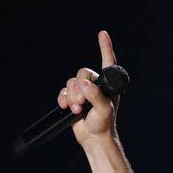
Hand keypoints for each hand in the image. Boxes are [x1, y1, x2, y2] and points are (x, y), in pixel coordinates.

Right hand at [56, 30, 121, 146]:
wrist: (93, 138)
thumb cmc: (103, 124)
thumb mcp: (103, 110)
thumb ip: (96, 96)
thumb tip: (84, 84)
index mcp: (108, 84)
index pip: (107, 62)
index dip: (105, 47)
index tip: (102, 33)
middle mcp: (96, 84)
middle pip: (82, 73)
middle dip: (79, 88)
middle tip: (82, 103)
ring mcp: (84, 91)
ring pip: (72, 83)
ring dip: (72, 96)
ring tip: (77, 110)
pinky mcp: (74, 98)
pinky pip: (64, 91)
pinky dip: (64, 99)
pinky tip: (68, 107)